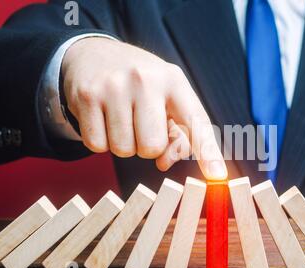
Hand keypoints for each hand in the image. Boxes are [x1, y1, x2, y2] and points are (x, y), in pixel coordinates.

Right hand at [62, 38, 226, 179]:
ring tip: (122, 119)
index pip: (195, 123)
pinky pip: (96, 146)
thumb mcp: (167, 98)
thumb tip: (164, 163)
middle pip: (152, 148)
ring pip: (124, 150)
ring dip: (124, 144)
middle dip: (147, 147)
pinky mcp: (87, 96)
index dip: (208, 153)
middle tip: (141, 126)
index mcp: (174, 81)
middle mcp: (146, 80)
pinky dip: (101, 142)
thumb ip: (178, 133)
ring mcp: (114, 87)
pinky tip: (102, 119)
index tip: (218, 176)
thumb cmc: (140, 84)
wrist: (95, 54)